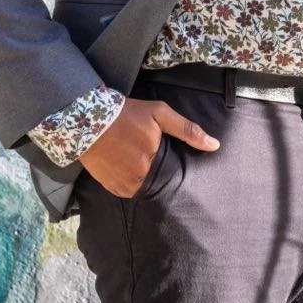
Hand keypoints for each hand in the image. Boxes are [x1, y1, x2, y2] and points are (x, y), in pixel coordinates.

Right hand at [78, 96, 219, 198]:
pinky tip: (124, 163)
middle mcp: (138, 179)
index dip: (170, 162)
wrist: (87, 119)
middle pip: (158, 180)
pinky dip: (129, 179)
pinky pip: (127, 189)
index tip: (163, 153)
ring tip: (134, 156)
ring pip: (143, 186)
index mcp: (153, 162)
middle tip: (144, 151)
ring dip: (142, 175)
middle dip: (156, 168)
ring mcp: (123, 186)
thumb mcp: (159, 114)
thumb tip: (215, 145)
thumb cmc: (127, 114)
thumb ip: (188, 130)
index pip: (173, 172)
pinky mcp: (111, 188)